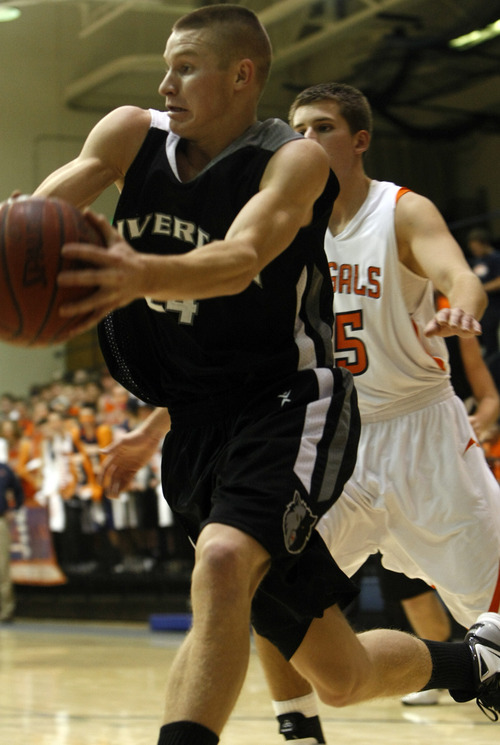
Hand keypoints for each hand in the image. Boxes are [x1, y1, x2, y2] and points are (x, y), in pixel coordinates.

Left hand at [56, 211, 147, 337]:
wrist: (150, 278)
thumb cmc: (128, 257)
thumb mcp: (118, 240)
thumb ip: (101, 226)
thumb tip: (86, 210)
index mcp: (114, 260)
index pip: (95, 254)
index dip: (80, 252)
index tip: (63, 250)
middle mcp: (114, 278)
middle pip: (95, 279)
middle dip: (78, 280)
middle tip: (59, 280)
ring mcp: (114, 295)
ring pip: (95, 303)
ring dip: (79, 308)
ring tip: (61, 311)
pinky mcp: (112, 307)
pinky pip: (95, 318)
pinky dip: (82, 326)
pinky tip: (67, 333)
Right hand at [100, 428, 160, 497]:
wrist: (149, 437)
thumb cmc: (135, 437)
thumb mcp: (123, 441)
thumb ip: (113, 448)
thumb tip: (101, 452)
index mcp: (114, 456)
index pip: (105, 468)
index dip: (102, 477)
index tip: (99, 485)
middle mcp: (120, 462)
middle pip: (112, 477)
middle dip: (109, 486)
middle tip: (108, 496)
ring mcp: (127, 466)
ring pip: (120, 479)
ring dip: (116, 488)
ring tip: (114, 497)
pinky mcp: (135, 468)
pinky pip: (129, 479)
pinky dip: (125, 485)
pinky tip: (122, 492)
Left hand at [424, 307, 481, 337]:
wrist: (459, 318)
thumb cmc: (444, 324)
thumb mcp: (437, 326)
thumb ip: (432, 329)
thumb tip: (426, 334)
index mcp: (445, 313)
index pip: (443, 314)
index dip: (442, 317)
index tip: (441, 322)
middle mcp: (455, 314)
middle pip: (455, 315)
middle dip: (454, 320)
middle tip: (453, 326)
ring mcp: (465, 317)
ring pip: (466, 319)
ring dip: (465, 324)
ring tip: (465, 330)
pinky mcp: (473, 323)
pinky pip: (476, 324)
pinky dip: (477, 327)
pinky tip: (478, 332)